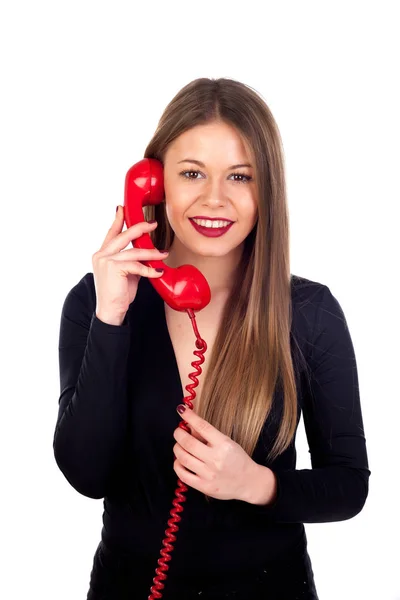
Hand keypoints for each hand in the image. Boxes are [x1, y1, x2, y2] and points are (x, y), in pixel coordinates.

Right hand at [92, 209, 168, 324]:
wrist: (110, 311)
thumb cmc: (118, 294)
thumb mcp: (125, 274)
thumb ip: (131, 261)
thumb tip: (146, 254)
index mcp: (102, 254)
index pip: (111, 233)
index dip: (118, 220)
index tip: (122, 208)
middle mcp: (101, 255)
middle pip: (123, 235)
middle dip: (140, 228)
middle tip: (153, 224)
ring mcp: (106, 261)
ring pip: (134, 251)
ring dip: (152, 252)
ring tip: (164, 253)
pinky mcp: (114, 268)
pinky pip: (137, 265)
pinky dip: (150, 269)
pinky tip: (159, 272)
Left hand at [172, 404, 260, 501]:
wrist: (249, 482)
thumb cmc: (238, 460)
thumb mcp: (228, 442)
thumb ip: (209, 435)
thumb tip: (190, 425)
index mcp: (224, 445)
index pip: (203, 427)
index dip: (189, 416)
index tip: (182, 410)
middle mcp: (216, 459)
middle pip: (188, 443)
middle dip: (179, 433)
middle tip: (178, 431)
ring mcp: (209, 474)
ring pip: (183, 458)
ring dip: (177, 448)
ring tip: (179, 445)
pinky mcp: (204, 486)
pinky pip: (183, 475)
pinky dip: (177, 464)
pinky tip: (179, 460)